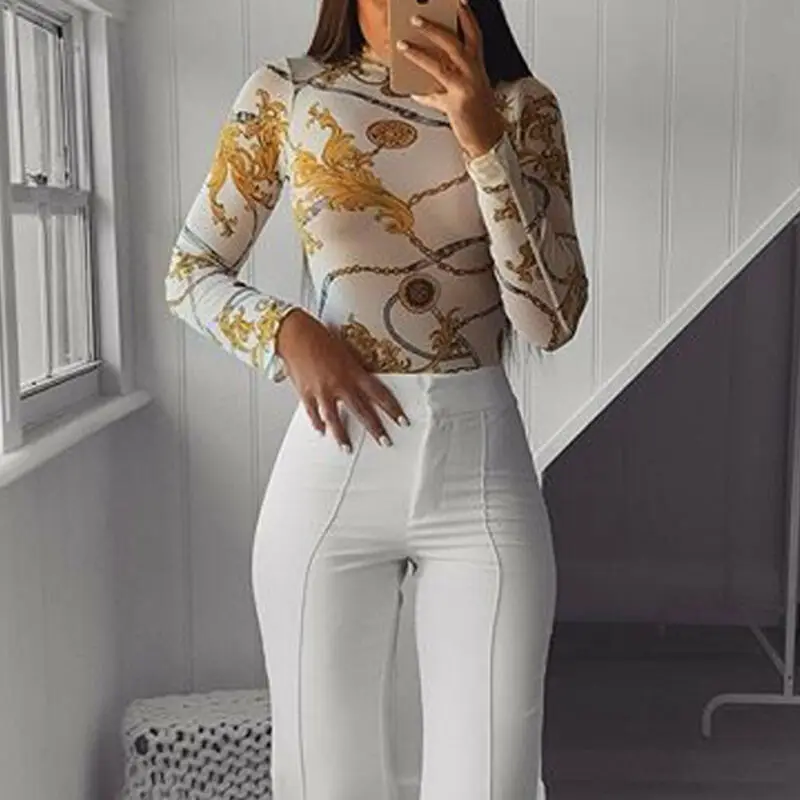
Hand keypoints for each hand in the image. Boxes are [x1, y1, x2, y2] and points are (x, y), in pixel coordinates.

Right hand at [275, 309, 410, 451]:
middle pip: (362, 411)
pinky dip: (318, 423)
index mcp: (353, 372)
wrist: (295, 334)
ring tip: (347, 449)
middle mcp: (340, 383)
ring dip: (342, 436)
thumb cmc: (320, 336)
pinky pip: (314, 413)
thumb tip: (363, 381)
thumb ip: (355, 369)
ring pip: (335, 419)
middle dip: (375, 429)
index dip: (393, 409)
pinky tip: (322, 431)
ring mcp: (323, 391)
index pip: (379, 394)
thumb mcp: (345, 351)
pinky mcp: (306, 393)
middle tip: (385, 442)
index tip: (402, 421)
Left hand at [397, 0, 507, 160]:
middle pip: (454, 43)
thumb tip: (420, 80)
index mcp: (477, 66)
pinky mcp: (456, 104)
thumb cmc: (476, 113)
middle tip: (416, 18)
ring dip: (419, 54)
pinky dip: (421, 93)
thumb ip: (445, 81)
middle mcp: (474, 73)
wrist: (487, 137)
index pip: (474, 35)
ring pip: (441, 65)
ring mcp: (466, 87)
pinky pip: (433, 96)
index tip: (459, 2)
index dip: (466, 17)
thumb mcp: (464, 90)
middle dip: (434, 29)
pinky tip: (410, 90)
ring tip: (403, 45)